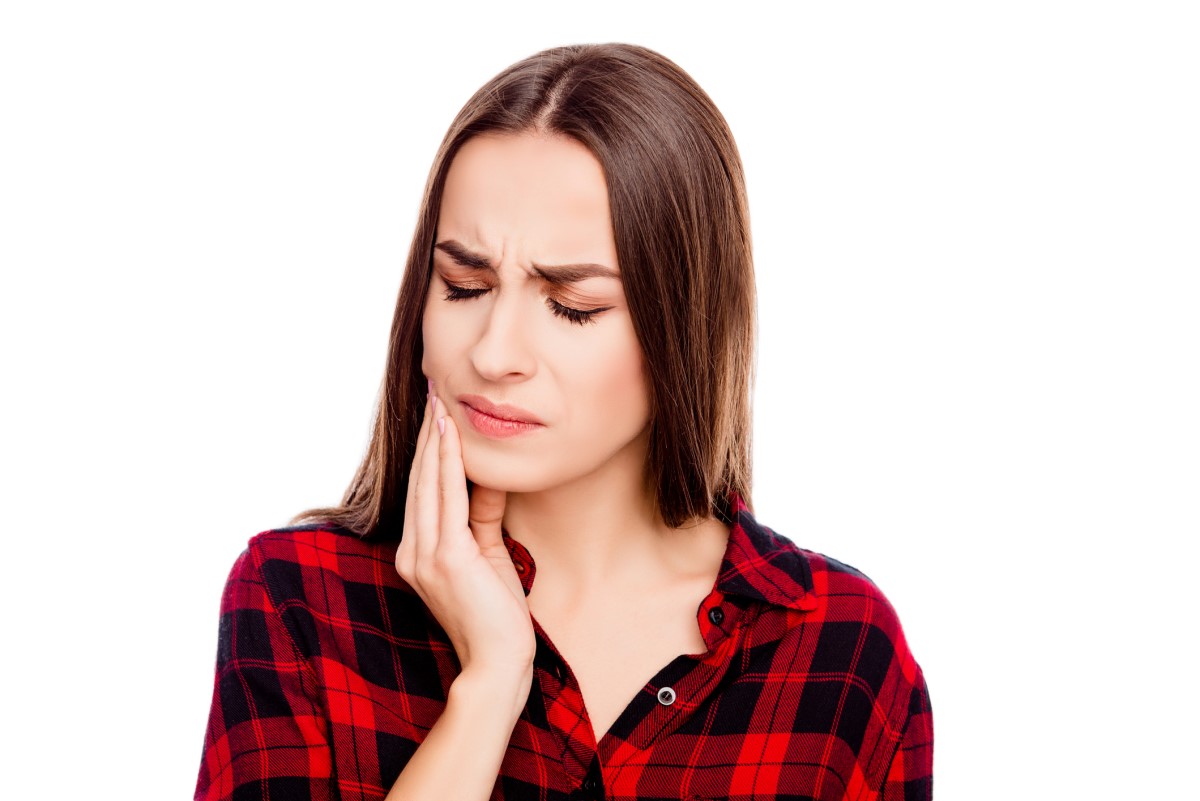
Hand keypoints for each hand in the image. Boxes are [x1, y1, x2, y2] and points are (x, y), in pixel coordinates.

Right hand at [395, 384, 535, 679]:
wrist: (498, 662)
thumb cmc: (496, 614)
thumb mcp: (488, 553)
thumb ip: (483, 515)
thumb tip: (489, 476)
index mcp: (417, 554)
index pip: (421, 491)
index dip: (426, 451)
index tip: (434, 414)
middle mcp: (412, 552)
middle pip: (418, 480)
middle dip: (425, 435)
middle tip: (432, 393)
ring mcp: (424, 555)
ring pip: (428, 484)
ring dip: (433, 441)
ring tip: (439, 403)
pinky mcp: (445, 558)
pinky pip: (446, 499)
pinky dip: (447, 464)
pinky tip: (451, 437)